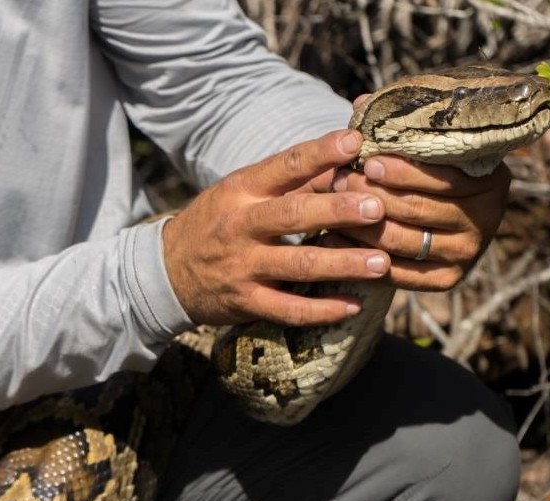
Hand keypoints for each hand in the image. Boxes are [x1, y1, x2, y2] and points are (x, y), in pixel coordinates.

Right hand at [162, 129, 390, 326]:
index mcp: (241, 190)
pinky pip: (288, 309)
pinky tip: (353, 305)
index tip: (353, 141)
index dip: (319, 153)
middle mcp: (241, 226)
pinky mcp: (246, 301)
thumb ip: (289, 180)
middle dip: (338, 211)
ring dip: (342, 264)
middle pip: (294, 215)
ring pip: (298, 265)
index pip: (284, 166)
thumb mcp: (240, 193)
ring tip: (382, 263)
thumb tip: (346, 159)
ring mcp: (242, 266)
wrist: (167, 271)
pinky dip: (323, 310)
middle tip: (377, 208)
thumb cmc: (217, 222)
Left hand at [327, 95, 511, 291]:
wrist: (435, 211)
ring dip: (360, 224)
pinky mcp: (447, 280)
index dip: (403, 171)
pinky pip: (399, 272)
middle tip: (337, 182)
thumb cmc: (422, 166)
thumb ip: (394, 124)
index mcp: (489, 180)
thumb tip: (361, 103)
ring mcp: (468, 253)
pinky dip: (363, 256)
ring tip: (329, 207)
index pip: (443, 178)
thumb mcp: (417, 144)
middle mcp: (486, 219)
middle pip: (417, 209)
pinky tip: (333, 240)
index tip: (368, 161)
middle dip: (371, 194)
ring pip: (402, 240)